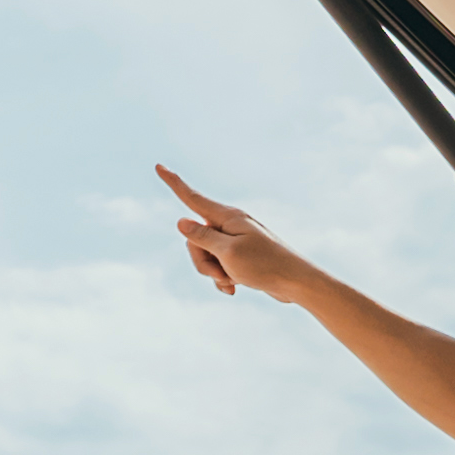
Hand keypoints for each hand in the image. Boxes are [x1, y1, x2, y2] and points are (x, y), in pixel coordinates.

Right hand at [157, 164, 324, 307]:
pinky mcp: (239, 255)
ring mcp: (234, 240)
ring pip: (205, 255)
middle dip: (201, 261)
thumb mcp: (228, 252)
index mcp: (228, 217)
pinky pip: (218, 266)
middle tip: (222, 272)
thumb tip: (181, 221)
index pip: (193, 198)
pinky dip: (223, 278)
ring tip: (233, 280)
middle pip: (195, 239)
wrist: (296, 282)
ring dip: (214, 272)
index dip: (173, 183)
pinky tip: (235, 288)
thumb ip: (202, 237)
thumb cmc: (265, 265)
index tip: (158, 166)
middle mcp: (230, 224)